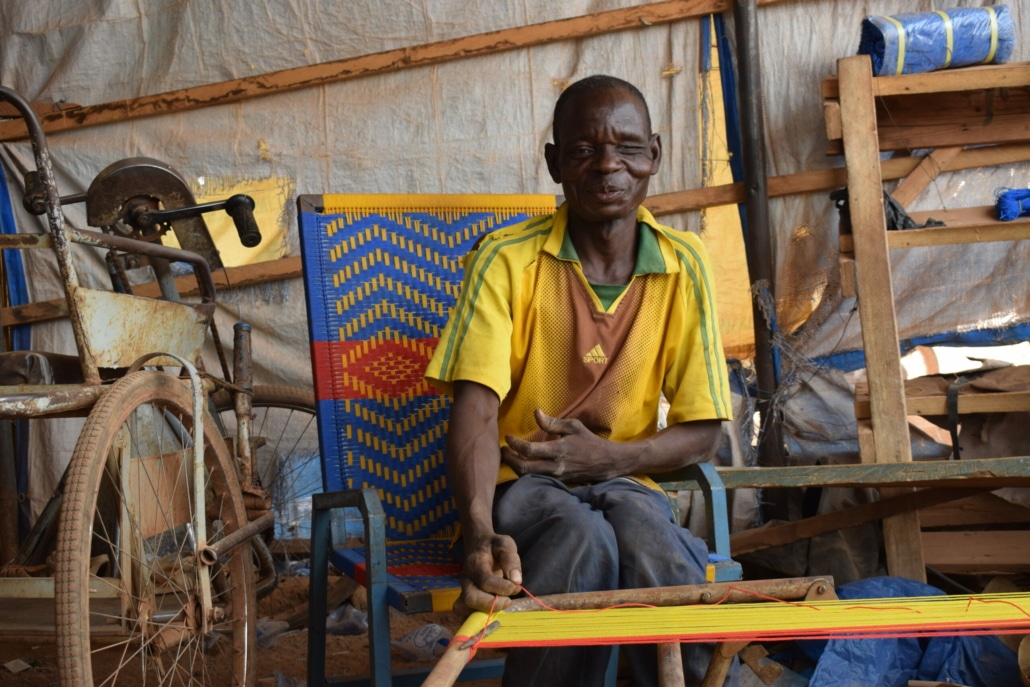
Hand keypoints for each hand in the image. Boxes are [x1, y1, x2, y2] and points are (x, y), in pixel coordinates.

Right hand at [454, 533, 521, 617]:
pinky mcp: (465, 598)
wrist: (479, 546)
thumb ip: (511, 561)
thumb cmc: (494, 547)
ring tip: (502, 604)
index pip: (485, 581)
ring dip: (485, 612)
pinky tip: (494, 613)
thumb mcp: (505, 545)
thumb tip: (517, 581)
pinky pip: (465, 613)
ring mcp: (464, 590)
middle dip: (492, 604)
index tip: (516, 587)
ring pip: (466, 608)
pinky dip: (477, 618)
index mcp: (476, 564)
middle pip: (471, 599)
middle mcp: (466, 579)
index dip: (501, 588)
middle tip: (509, 601)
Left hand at [501, 409, 615, 482]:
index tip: (508, 437)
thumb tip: (535, 413)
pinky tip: (521, 463)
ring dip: (515, 467)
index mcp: (559, 450)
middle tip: (502, 450)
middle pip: (524, 468)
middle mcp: (555, 466)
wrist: (605, 462)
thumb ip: (552, 422)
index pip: (530, 450)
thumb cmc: (588, 441)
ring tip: (509, 456)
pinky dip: (525, 472)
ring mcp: (556, 476)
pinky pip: (536, 479)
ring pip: (528, 476)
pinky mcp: (557, 482)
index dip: (515, 444)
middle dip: (509, 460)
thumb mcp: (573, 426)